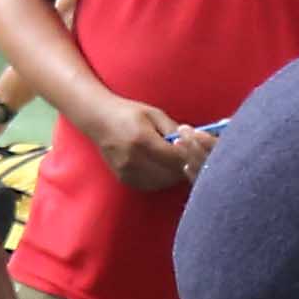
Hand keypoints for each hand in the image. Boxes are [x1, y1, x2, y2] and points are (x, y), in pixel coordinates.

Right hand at [79, 91, 211, 191]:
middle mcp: (134, 159)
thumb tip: (195, 143)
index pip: (176, 157)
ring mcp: (128, 172)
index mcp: (142, 140)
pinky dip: (162, 179)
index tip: (199, 151)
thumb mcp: (155, 114)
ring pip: (163, 182)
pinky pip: (152, 185)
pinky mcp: (125, 179)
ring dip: (175, 174)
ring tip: (177, 161)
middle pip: (171, 173)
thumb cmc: (128, 113)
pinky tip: (164, 167)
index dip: (191, 156)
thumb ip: (175, 130)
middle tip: (192, 157)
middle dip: (185, 166)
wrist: (99, 120)